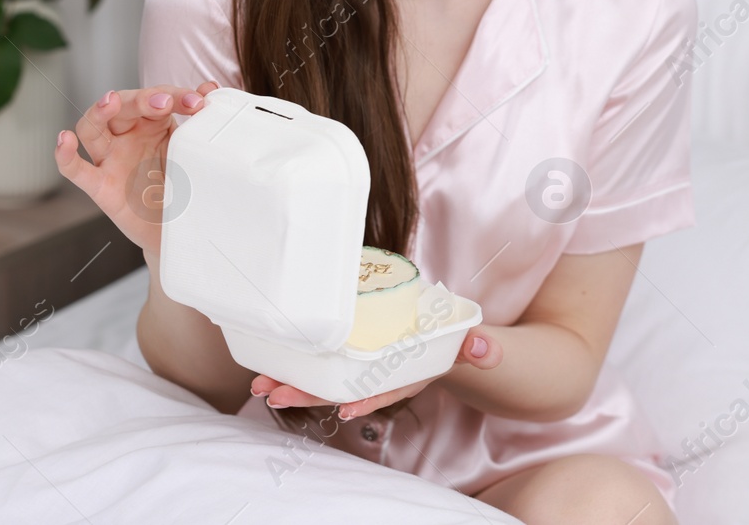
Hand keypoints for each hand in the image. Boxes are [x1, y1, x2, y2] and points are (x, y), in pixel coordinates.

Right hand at [53, 81, 220, 254]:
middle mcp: (127, 137)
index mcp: (152, 123)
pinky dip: (66, 156)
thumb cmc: (181, 186)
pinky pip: (76, 170)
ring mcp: (110, 160)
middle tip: (164, 102)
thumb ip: (198, 120)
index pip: (157, 98)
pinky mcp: (100, 187)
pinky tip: (64, 140)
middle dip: (143, 99)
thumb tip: (208, 87)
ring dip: (99, 112)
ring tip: (111, 101)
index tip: (197, 103)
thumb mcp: (192, 150)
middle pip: (123, 106)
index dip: (175, 96)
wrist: (177, 232)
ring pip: (92, 128)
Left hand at [249, 326, 501, 420]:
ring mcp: (362, 370)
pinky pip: (321, 366)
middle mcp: (379, 377)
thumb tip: (485, 347)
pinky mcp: (350, 357)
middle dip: (307, 394)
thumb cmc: (451, 342)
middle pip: (341, 390)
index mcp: (407, 375)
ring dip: (293, 384)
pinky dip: (298, 368)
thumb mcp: (470, 343)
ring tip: (262, 386)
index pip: (384, 390)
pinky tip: (273, 368)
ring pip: (324, 382)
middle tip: (274, 394)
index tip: (344, 408)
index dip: (365, 400)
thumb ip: (478, 346)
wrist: (441, 341)